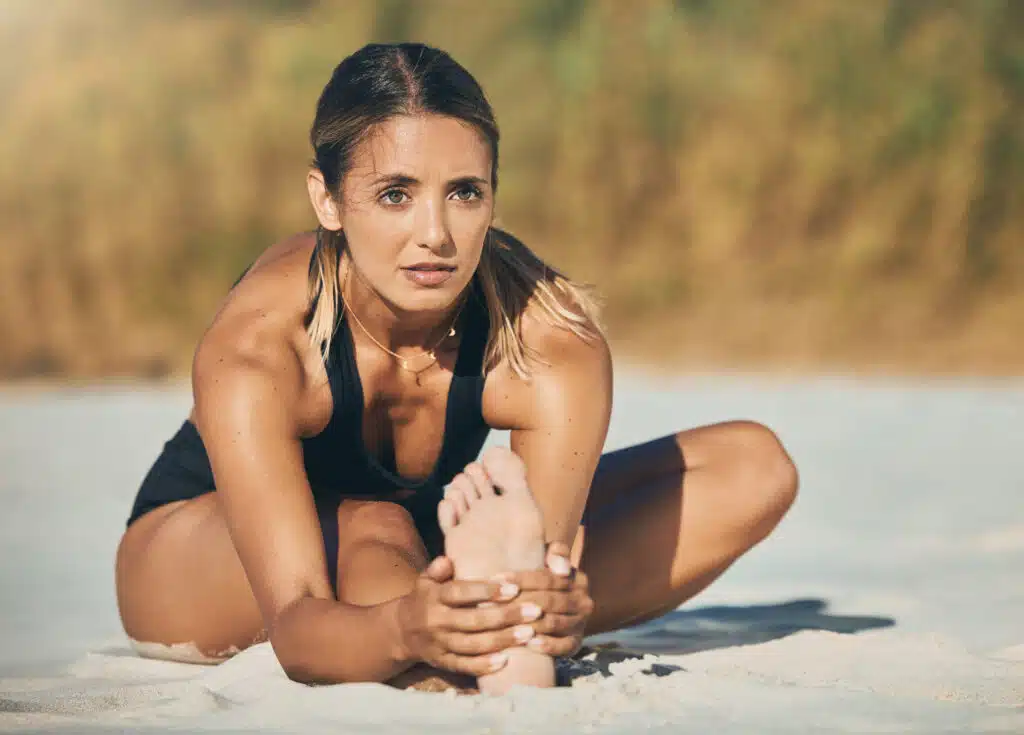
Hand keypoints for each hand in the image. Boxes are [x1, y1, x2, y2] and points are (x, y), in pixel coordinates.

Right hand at [395, 557, 543, 676]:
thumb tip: (448, 560)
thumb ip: (437, 569)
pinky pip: (465, 666)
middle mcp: (436, 622)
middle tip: (534, 611)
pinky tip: (506, 660)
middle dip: (506, 617)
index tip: (513, 588)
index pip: (461, 593)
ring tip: (529, 633)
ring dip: (503, 640)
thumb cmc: (425, 598)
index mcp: (434, 597)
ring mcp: (439, 645)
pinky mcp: (442, 663)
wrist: (401, 631)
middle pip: (473, 621)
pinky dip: (484, 665)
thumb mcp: (426, 580)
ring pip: (474, 645)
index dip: (486, 591)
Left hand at [499, 542, 593, 657]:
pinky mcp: (576, 644)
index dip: (521, 578)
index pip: (548, 578)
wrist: (553, 612)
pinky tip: (528, 643)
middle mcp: (583, 601)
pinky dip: (546, 645)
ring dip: (526, 623)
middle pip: (548, 601)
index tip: (495, 580)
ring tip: (501, 623)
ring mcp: (580, 624)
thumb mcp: (548, 562)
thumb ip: (555, 553)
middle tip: (490, 604)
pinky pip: (562, 646)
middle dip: (517, 602)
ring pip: (552, 623)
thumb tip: (562, 569)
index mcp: (578, 579)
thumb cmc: (541, 582)